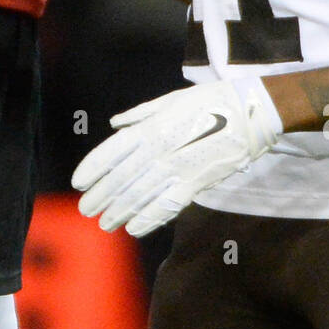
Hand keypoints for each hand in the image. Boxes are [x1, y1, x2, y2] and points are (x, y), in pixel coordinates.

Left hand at [71, 77, 283, 235]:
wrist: (249, 113)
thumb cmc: (209, 101)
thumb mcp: (170, 100)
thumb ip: (140, 115)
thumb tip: (115, 124)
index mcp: (150, 127)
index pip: (112, 152)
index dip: (92, 169)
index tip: (78, 183)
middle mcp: (158, 150)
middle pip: (121, 178)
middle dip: (101, 196)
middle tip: (86, 210)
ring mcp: (177, 169)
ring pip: (140, 196)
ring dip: (119, 211)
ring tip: (105, 223)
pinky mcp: (195, 184)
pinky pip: (167, 206)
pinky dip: (149, 218)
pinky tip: (134, 228)